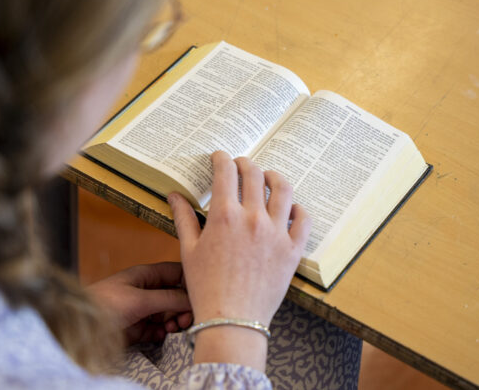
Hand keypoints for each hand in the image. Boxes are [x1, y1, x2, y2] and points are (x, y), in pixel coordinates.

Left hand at [86, 262, 192, 344]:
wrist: (79, 327)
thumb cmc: (104, 304)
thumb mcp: (139, 299)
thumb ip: (167, 298)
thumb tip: (193, 298)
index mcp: (147, 275)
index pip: (177, 272)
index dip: (190, 283)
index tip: (200, 297)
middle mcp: (147, 289)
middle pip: (176, 295)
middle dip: (184, 307)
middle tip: (185, 320)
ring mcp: (143, 308)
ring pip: (169, 313)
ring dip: (175, 321)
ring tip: (172, 329)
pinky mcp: (138, 326)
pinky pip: (159, 328)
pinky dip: (163, 332)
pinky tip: (160, 335)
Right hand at [167, 151, 311, 369]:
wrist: (232, 321)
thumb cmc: (206, 288)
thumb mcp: (190, 250)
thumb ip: (184, 218)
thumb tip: (174, 195)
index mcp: (225, 216)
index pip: (226, 172)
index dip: (221, 158)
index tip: (219, 157)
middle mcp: (253, 219)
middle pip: (255, 174)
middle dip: (246, 163)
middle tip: (241, 165)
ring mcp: (276, 233)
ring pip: (283, 190)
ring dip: (275, 177)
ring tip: (269, 177)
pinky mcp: (293, 250)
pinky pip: (304, 219)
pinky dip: (298, 209)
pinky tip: (291, 208)